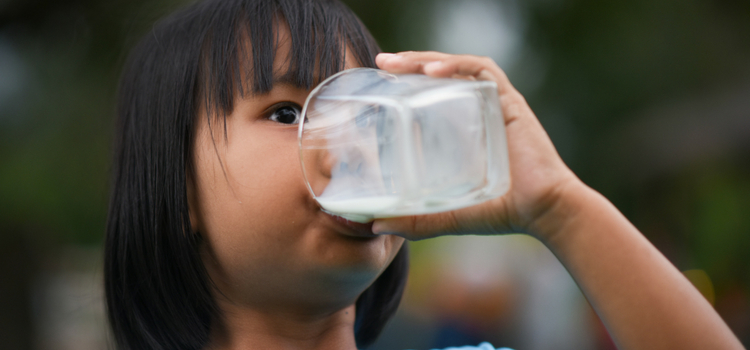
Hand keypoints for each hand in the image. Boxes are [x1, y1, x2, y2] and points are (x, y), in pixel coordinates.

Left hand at [372, 51, 581, 240]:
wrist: (545, 211)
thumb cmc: (504, 212)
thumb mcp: (449, 215)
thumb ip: (416, 221)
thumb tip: (375, 226)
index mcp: (468, 128)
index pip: (434, 93)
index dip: (407, 82)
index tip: (380, 81)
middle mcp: (482, 110)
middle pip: (442, 74)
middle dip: (410, 63)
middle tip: (380, 62)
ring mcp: (497, 103)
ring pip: (458, 66)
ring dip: (427, 59)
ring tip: (397, 62)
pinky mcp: (511, 101)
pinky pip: (482, 71)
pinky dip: (456, 66)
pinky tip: (431, 70)